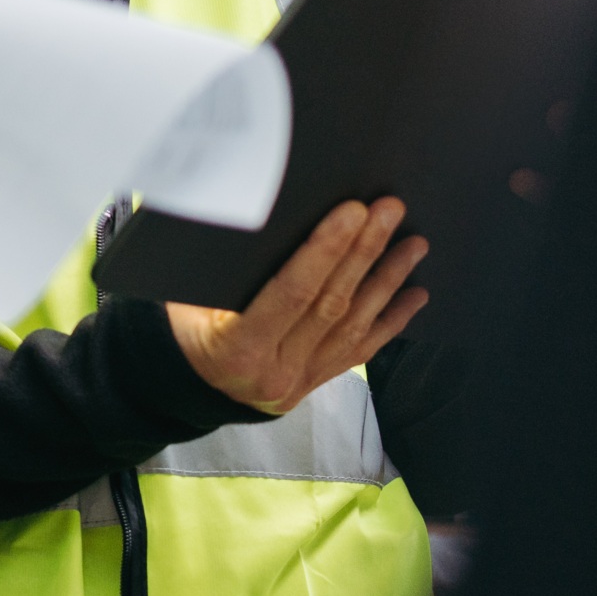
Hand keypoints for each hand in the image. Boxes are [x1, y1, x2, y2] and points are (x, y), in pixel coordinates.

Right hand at [165, 198, 427, 414]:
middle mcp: (276, 369)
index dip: (325, 251)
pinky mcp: (317, 380)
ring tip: (414, 243)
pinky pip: (361, 349)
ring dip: (387, 279)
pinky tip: (415, 295)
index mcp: (238, 347)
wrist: (185, 385)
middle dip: (364, 251)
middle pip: (330, 302)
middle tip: (389, 210)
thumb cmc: (181, 327)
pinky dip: (391, 320)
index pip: (291, 293)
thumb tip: (261, 214)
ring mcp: (301, 379)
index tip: (352, 212)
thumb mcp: (185, 301)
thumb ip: (224, 271)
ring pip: (354, 323)